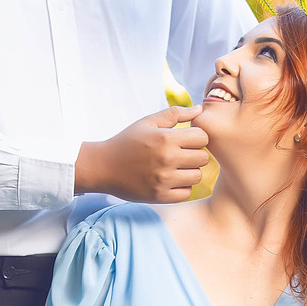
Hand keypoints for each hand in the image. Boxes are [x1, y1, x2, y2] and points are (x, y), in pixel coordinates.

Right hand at [75, 107, 209, 202]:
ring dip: (190, 171)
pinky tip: (171, 180)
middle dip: (195, 154)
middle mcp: (167, 159)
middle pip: (203, 158)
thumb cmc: (127, 141)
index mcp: (165, 138)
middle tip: (182, 154)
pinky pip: (187, 192)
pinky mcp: (160, 196)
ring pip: (197, 176)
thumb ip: (175, 114)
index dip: (197, 137)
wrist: (103, 167)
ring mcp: (164, 180)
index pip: (202, 138)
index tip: (186, 139)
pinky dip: (182, 187)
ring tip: (176, 167)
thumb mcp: (148, 122)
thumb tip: (199, 109)